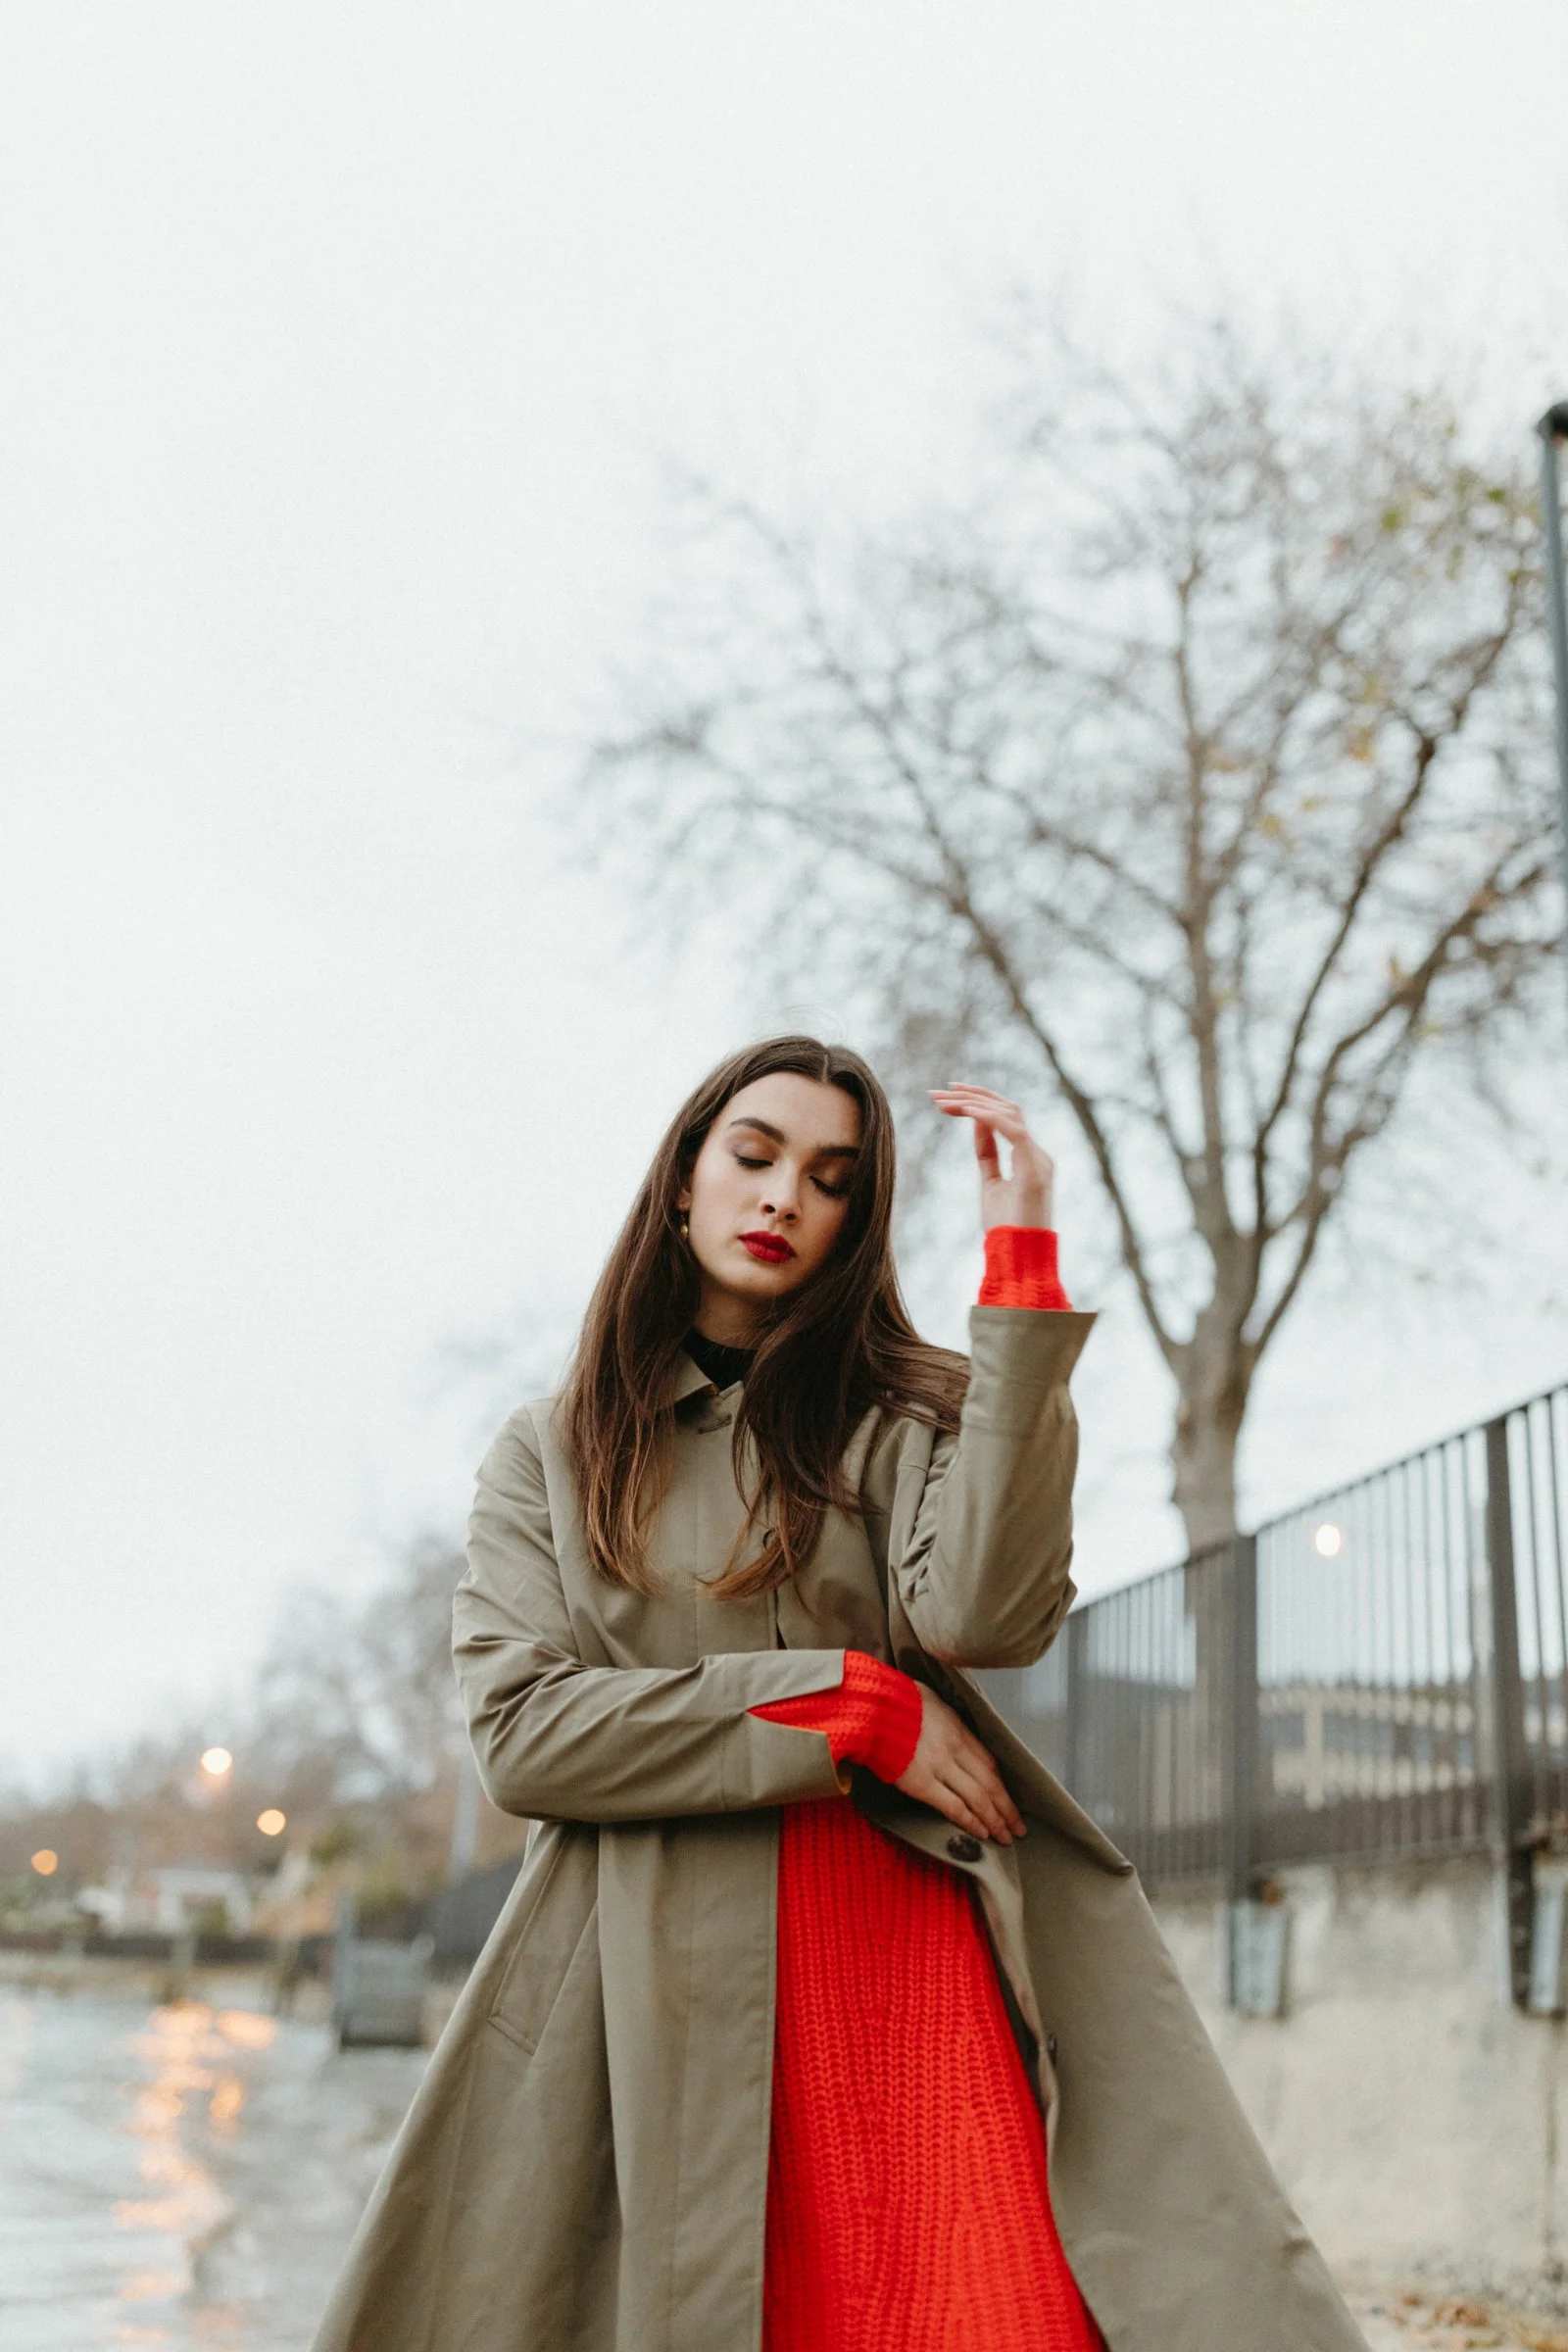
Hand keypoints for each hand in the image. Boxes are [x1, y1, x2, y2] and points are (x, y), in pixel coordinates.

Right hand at [893, 1684, 1026, 1845]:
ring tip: (1005, 1837)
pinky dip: (971, 1821)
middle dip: (1007, 1808)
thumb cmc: (896, 1700)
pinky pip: (954, 1807)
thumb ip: (943, 1719)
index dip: (1000, 1784)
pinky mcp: (923, 1784)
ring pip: (979, 1798)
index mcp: (958, 1729)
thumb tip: (946, 1726)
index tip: (1006, 1798)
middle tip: (1018, 1827)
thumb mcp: (930, 1700)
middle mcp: (956, 1749)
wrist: (873, 1707)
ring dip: (995, 1820)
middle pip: (990, 1783)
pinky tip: (982, 1833)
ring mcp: (941, 1767)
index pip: (988, 1761)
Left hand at [929, 1085, 1054, 1231]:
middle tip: (938, 1093)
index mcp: (1030, 1158)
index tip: (949, 1097)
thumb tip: (976, 1124)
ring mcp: (1039, 1161)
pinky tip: (965, 1110)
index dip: (979, 1102)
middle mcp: (1038, 1154)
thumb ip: (988, 1153)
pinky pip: (1014, 1131)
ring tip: (945, 1100)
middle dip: (972, 1096)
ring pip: (1010, 1114)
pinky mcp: (1035, 1170)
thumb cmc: (1006, 1229)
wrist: (1019, 1258)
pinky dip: (989, 1117)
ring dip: (975, 1102)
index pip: (1006, 1118)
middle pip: (1007, 1109)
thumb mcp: (991, 1183)